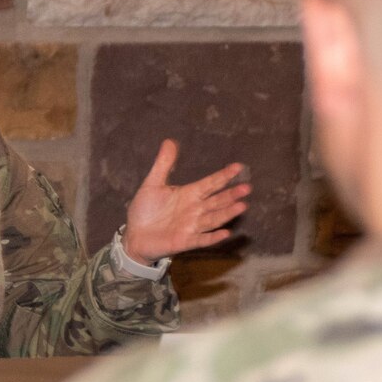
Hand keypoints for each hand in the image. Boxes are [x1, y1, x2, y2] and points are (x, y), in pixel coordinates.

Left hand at [123, 139, 250, 264]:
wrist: (134, 235)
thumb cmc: (145, 210)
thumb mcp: (153, 184)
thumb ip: (163, 164)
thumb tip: (169, 141)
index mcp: (189, 194)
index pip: (210, 183)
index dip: (223, 176)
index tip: (238, 167)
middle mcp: (194, 210)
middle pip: (216, 201)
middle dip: (231, 195)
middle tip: (246, 187)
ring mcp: (191, 226)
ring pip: (213, 218)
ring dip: (227, 213)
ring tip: (242, 205)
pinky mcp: (185, 241)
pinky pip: (202, 239)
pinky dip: (213, 237)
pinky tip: (225, 233)